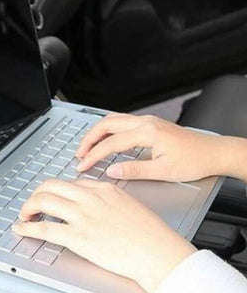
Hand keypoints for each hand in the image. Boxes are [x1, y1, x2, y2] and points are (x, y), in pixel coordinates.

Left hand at [13, 179, 195, 292]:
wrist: (158, 251)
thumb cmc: (150, 233)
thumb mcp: (129, 205)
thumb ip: (109, 202)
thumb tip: (96, 207)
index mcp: (103, 189)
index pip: (69, 183)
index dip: (54, 190)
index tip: (49, 197)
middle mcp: (89, 198)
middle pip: (51, 186)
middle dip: (36, 194)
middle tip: (32, 205)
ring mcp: (82, 216)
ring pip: (43, 201)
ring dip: (28, 207)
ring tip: (24, 216)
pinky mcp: (78, 237)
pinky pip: (45, 228)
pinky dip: (28, 228)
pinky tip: (21, 229)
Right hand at [76, 114, 227, 181]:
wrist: (213, 153)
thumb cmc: (194, 161)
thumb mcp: (163, 171)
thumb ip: (134, 170)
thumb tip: (111, 171)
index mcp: (147, 132)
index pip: (111, 143)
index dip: (94, 155)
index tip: (82, 165)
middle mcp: (145, 122)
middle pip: (107, 124)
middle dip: (89, 138)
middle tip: (79, 153)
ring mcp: (148, 121)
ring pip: (113, 120)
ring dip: (97, 133)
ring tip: (87, 147)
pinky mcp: (150, 124)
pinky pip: (122, 123)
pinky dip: (108, 131)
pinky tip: (105, 141)